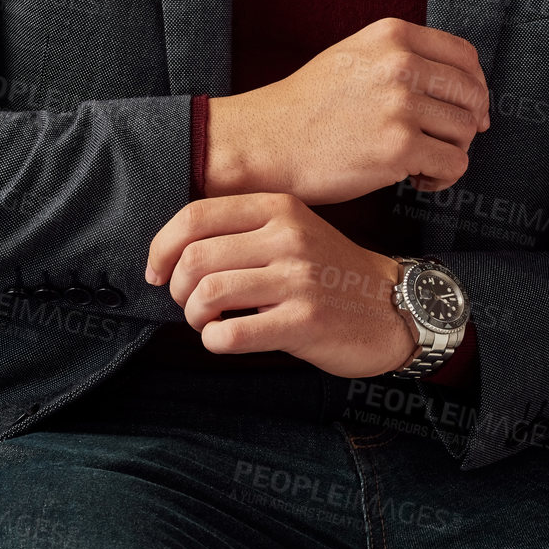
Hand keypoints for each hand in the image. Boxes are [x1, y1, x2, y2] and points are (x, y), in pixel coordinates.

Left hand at [145, 191, 418, 378]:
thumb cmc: (330, 273)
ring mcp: (297, 278)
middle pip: (195, 258)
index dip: (161, 247)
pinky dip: (214, 340)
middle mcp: (287, 237)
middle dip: (177, 289)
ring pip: (208, 293)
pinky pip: (232, 332)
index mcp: (278, 208)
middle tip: (189, 304)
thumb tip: (171, 253)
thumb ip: (242, 232)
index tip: (156, 272)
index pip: (195, 216)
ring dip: (194, 316)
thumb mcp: (293, 232)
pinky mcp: (305, 321)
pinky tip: (224, 339)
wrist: (392, 308)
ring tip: (207, 322)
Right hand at [205, 17, 489, 203]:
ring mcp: (401, 105)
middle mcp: (400, 64)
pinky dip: (442, 178)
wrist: (267, 141)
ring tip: (419, 163)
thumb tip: (469, 92)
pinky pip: (454, 164)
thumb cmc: (309, 106)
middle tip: (441, 143)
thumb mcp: (355, 56)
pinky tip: (415, 180)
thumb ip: (405, 59)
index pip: (465, 56)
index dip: (475, 87)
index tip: (469, 110)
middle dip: (465, 124)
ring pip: (465, 132)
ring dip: (450, 153)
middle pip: (471, 95)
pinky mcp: (399, 147)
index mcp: (392, 35)